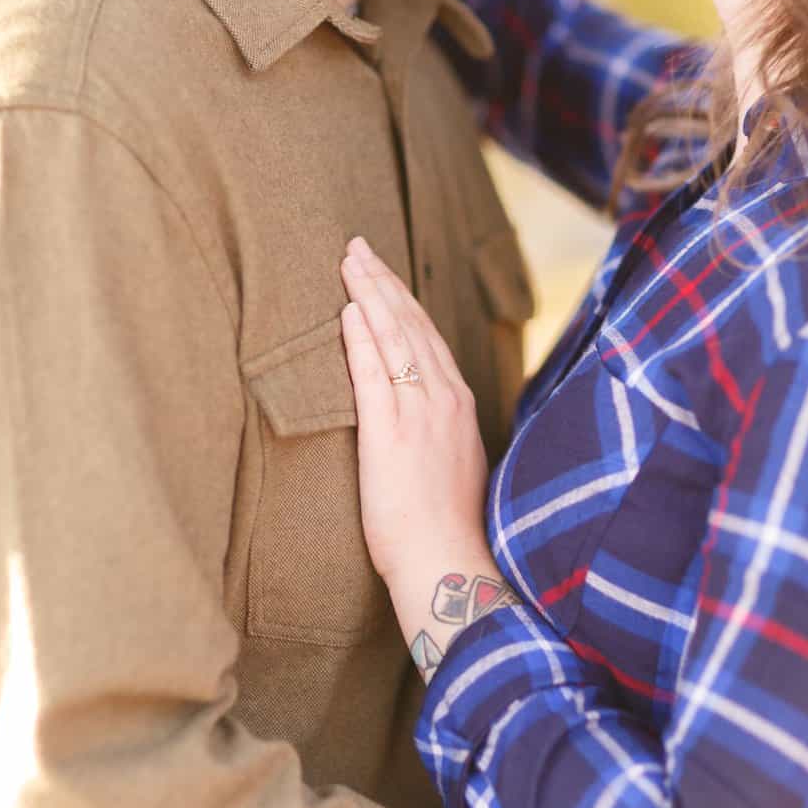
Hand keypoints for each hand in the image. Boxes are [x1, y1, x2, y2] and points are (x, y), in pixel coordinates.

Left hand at [340, 237, 489, 591]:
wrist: (446, 561)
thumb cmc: (443, 525)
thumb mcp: (451, 463)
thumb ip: (436, 428)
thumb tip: (416, 414)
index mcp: (459, 404)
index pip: (428, 336)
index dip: (402, 299)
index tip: (382, 271)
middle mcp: (444, 399)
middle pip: (411, 324)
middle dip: (383, 281)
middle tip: (357, 246)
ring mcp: (420, 413)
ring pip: (394, 338)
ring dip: (370, 294)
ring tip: (348, 262)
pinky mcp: (391, 433)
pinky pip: (374, 374)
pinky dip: (361, 338)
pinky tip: (347, 311)